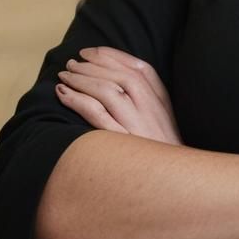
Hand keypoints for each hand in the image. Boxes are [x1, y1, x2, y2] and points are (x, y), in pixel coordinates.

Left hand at [54, 46, 182, 145]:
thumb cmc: (163, 156)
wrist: (174, 187)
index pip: (139, 68)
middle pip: (120, 75)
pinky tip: (64, 94)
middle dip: (93, 65)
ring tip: (64, 76)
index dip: (112, 56)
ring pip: (106, 90)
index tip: (91, 52)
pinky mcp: (122, 142)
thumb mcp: (164, 125)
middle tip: (72, 62)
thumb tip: (120, 84)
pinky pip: (95, 113)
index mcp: (162, 102)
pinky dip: (77, 100)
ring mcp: (136, 125)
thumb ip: (149, 103)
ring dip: (82, 79)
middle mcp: (150, 109)